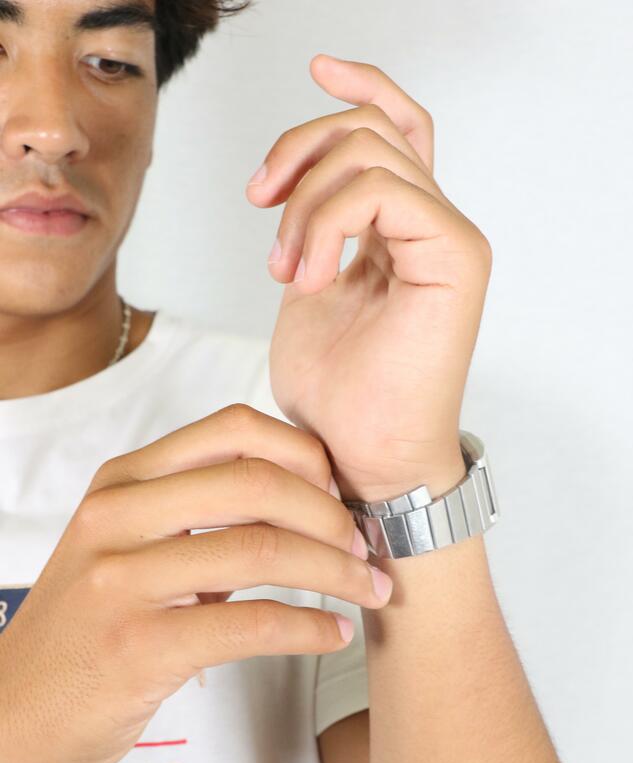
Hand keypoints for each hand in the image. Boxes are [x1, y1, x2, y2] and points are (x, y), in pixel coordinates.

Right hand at [0, 404, 391, 762]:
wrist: (10, 712)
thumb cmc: (86, 627)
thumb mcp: (125, 546)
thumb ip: (195, 513)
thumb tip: (302, 498)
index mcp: (123, 481)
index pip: (234, 429)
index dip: (305, 454)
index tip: (339, 494)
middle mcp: (118, 516)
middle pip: (258, 482)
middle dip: (333, 515)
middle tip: (364, 548)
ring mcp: (123, 580)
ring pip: (263, 550)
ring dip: (336, 571)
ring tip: (369, 591)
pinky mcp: (138, 646)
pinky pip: (250, 623)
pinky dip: (309, 628)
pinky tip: (332, 635)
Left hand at [246, 53, 491, 502]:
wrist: (362, 457)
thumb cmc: (336, 393)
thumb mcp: (308, 291)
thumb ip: (315, 229)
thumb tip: (291, 184)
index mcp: (401, 231)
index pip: (396, 131)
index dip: (359, 89)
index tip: (314, 70)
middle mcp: (431, 226)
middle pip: (370, 129)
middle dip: (297, 152)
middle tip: (260, 206)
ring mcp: (448, 238)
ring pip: (371, 152)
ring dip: (305, 202)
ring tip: (287, 268)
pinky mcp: (455, 256)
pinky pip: (381, 191)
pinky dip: (327, 222)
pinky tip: (309, 274)